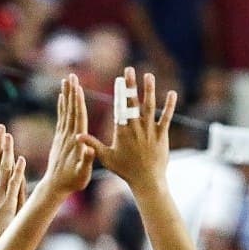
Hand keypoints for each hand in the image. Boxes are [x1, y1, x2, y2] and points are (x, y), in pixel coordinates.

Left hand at [39, 73, 99, 197]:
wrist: (55, 187)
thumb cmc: (72, 182)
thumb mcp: (82, 174)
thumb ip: (86, 161)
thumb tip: (88, 148)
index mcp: (75, 141)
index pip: (78, 117)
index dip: (78, 102)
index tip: (77, 87)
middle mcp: (68, 136)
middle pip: (70, 110)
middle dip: (71, 93)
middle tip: (71, 76)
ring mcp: (62, 136)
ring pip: (65, 111)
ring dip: (66, 95)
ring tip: (67, 80)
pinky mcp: (59, 139)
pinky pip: (62, 119)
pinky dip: (62, 106)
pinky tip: (62, 97)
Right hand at [91, 67, 174, 193]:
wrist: (146, 180)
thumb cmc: (125, 170)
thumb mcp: (106, 157)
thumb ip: (92, 145)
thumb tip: (77, 136)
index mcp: (122, 131)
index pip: (120, 107)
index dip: (119, 92)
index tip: (118, 79)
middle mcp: (136, 128)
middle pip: (133, 102)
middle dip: (131, 85)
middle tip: (130, 69)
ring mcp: (150, 130)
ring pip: (150, 106)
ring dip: (149, 90)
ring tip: (148, 75)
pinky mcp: (162, 135)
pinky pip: (166, 117)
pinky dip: (169, 105)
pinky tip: (172, 93)